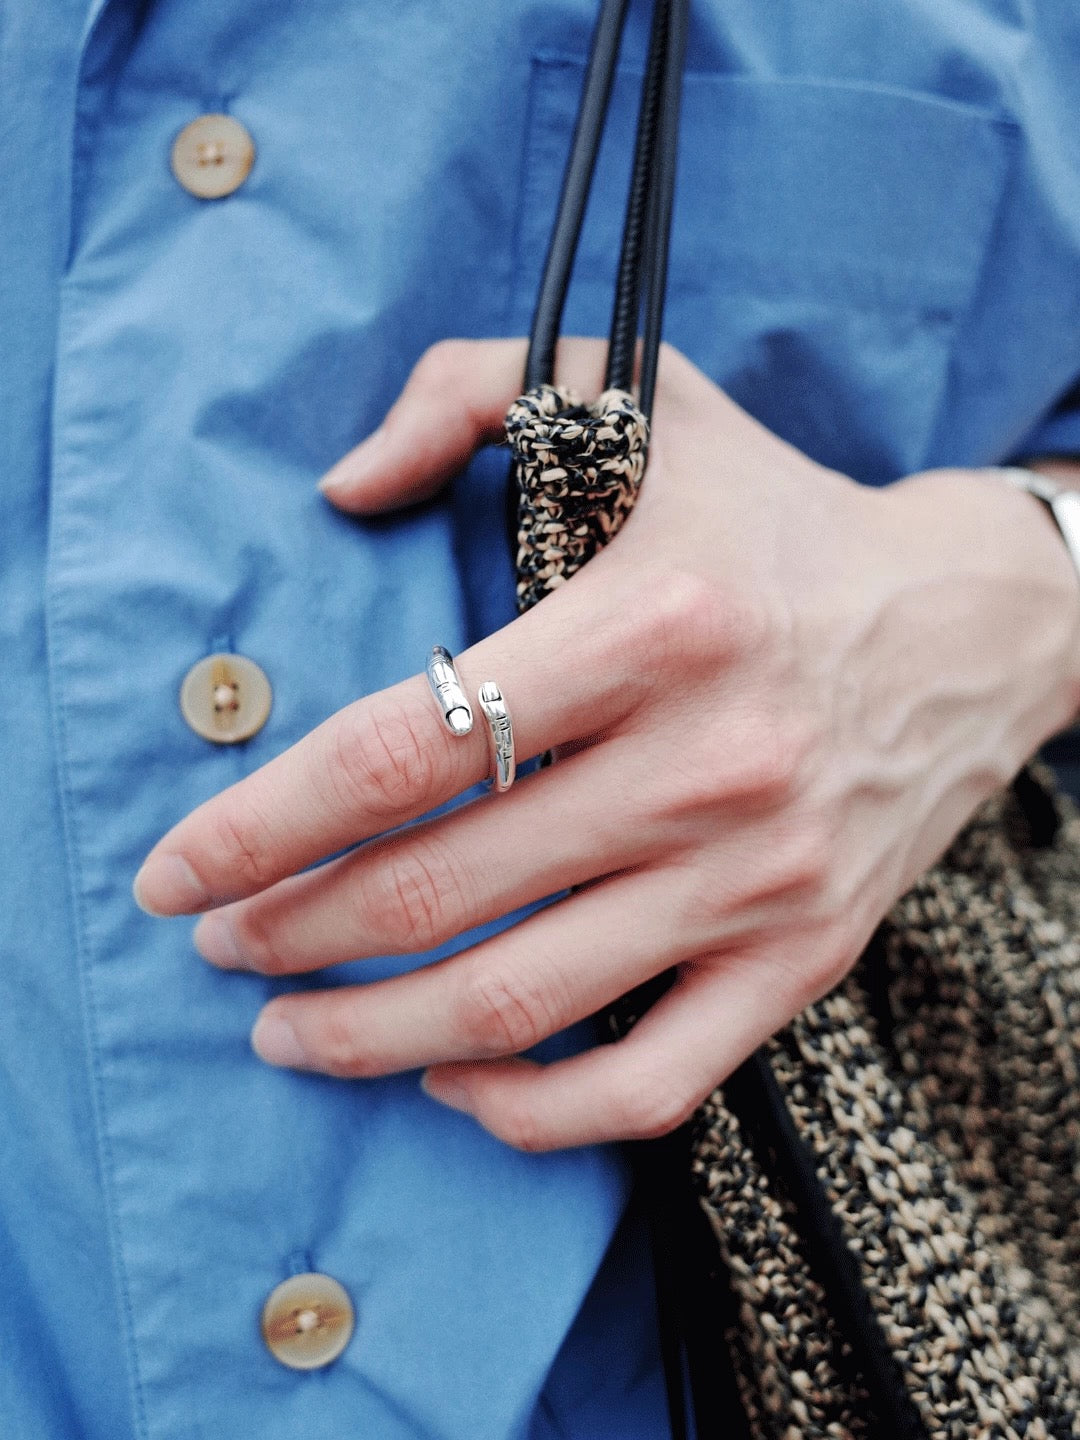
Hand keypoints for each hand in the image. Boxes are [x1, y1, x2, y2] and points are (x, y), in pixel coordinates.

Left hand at [134, 339, 1079, 1149]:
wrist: (973, 625)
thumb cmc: (778, 520)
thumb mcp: (644, 400)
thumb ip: (466, 390)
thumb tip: (341, 486)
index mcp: (648, 625)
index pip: (403, 749)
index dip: (264, 824)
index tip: (177, 872)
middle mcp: (705, 764)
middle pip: (437, 889)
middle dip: (290, 933)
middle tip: (222, 942)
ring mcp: (758, 879)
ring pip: (521, 1003)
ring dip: (371, 1034)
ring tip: (286, 1030)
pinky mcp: (802, 957)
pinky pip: (651, 1084)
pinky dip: (531, 1110)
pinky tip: (453, 1077)